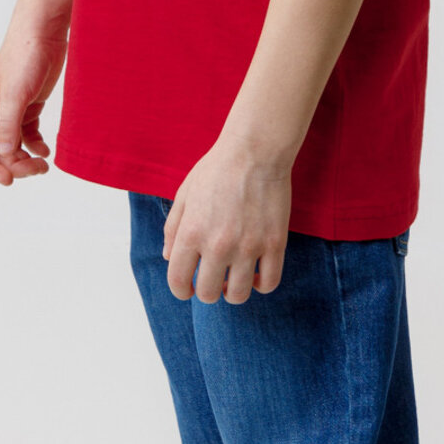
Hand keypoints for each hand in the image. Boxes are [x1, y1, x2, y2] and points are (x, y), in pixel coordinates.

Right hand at [0, 29, 67, 184]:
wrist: (43, 31)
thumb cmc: (24, 56)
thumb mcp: (16, 93)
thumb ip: (8, 124)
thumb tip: (4, 154)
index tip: (9, 180)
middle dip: (14, 165)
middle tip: (37, 170)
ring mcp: (12, 110)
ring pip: (13, 145)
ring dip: (25, 159)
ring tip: (44, 165)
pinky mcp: (29, 105)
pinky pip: (28, 134)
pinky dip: (36, 146)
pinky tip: (46, 151)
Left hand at [162, 138, 292, 303]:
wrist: (255, 149)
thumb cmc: (217, 168)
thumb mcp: (185, 193)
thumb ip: (173, 228)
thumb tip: (169, 258)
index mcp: (191, 233)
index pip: (178, 282)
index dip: (180, 291)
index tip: (188, 289)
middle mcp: (217, 245)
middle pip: (208, 294)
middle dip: (208, 290)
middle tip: (214, 279)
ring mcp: (248, 246)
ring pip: (238, 295)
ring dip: (233, 292)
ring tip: (234, 280)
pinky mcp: (275, 243)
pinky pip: (269, 283)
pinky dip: (261, 285)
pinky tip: (256, 274)